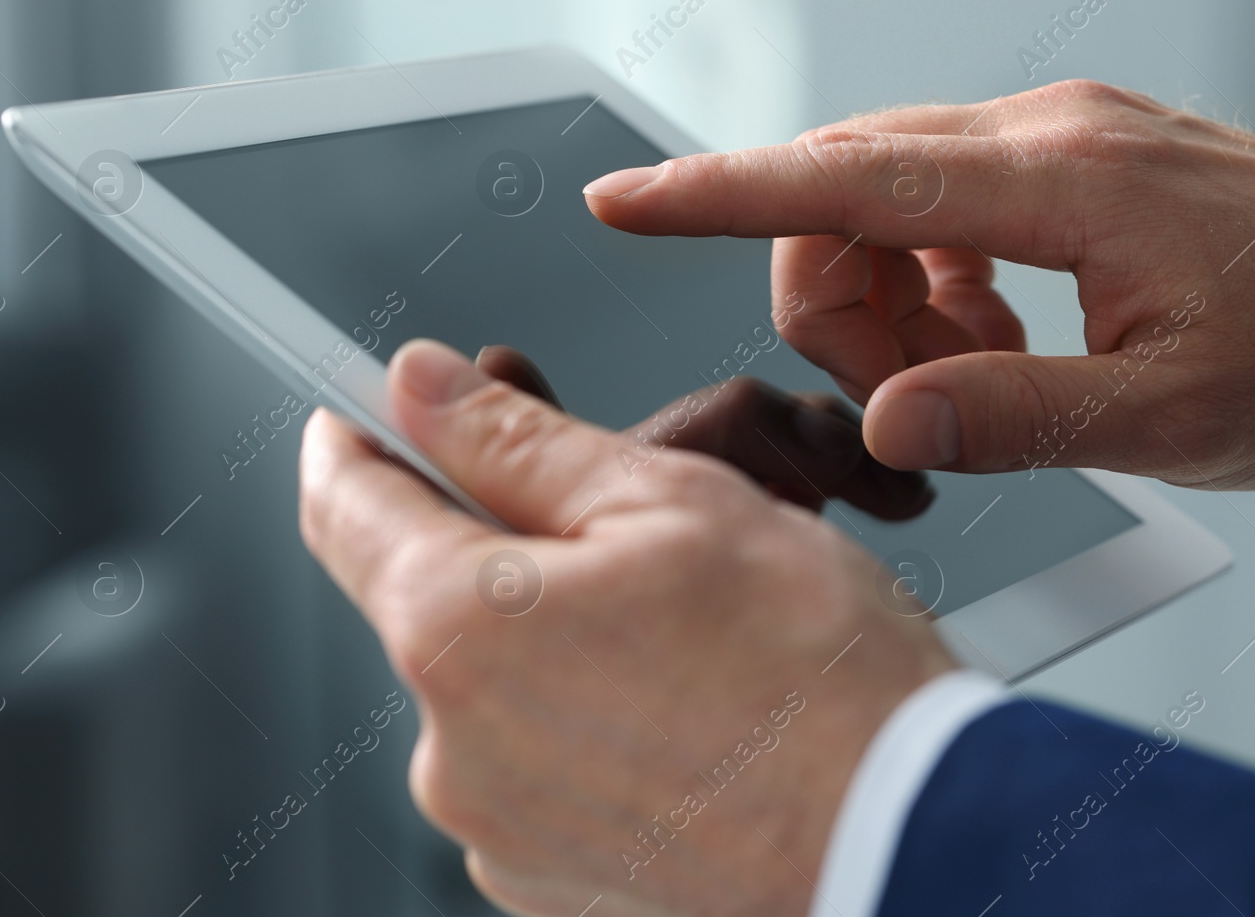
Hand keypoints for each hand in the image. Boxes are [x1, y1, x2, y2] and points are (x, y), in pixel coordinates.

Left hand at [299, 339, 955, 915]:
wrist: (910, 842)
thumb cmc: (817, 680)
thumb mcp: (668, 502)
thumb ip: (518, 440)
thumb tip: (427, 387)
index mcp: (460, 629)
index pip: (344, 503)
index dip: (352, 437)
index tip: (363, 410)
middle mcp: (451, 747)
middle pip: (428, 595)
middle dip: (499, 541)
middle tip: (614, 521)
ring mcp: (498, 827)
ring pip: (492, 682)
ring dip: (551, 637)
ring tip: (682, 637)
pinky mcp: (549, 880)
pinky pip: (535, 765)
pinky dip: (585, 723)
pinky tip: (681, 710)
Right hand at [586, 80, 1254, 488]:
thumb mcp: (1175, 417)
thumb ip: (1015, 417)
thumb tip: (888, 423)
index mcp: (1062, 182)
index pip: (849, 173)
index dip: (720, 192)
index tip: (624, 201)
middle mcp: (1047, 135)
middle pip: (846, 188)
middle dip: (830, 297)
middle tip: (907, 395)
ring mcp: (1059, 140)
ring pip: (885, 198)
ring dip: (886, 297)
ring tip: (974, 372)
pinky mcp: (1071, 163)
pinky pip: (942, 206)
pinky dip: (933, 280)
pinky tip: (999, 334)